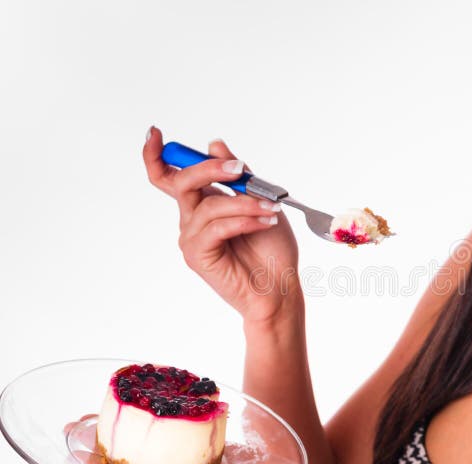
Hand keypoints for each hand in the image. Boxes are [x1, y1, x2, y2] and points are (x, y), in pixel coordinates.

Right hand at [143, 127, 300, 324]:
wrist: (280, 286)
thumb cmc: (271, 249)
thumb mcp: (261, 201)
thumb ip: (238, 176)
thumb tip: (215, 144)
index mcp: (203, 204)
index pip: (169, 177)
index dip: (157, 155)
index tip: (156, 133)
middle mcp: (191, 219)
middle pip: (182, 182)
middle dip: (209, 169)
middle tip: (238, 169)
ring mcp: (191, 238)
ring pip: (209, 205)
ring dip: (244, 203)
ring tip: (271, 210)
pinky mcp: (197, 255)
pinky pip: (217, 227)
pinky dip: (244, 221)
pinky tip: (265, 223)